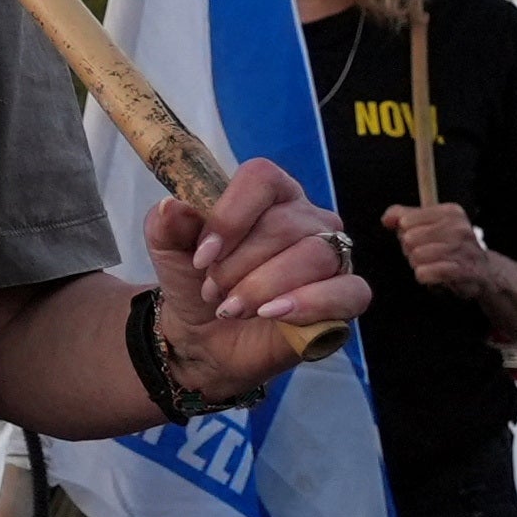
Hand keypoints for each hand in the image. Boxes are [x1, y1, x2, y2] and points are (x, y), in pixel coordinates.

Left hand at [143, 157, 368, 397]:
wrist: (206, 338)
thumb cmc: (196, 282)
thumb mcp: (169, 252)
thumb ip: (166, 224)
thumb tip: (173, 205)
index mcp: (269, 194)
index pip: (262, 178)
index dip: (230, 216)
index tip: (202, 256)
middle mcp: (307, 218)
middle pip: (284, 224)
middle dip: (238, 264)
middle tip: (213, 291)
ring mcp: (332, 255)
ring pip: (314, 256)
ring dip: (263, 287)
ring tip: (232, 308)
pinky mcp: (347, 295)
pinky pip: (350, 291)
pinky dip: (310, 304)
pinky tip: (273, 314)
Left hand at [379, 202, 492, 299]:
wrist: (481, 271)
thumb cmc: (447, 245)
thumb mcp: (426, 224)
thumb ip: (402, 215)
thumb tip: (387, 219)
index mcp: (451, 212)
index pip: (406, 221)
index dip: (405, 232)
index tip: (418, 237)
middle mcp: (460, 228)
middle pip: (410, 239)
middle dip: (410, 250)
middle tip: (425, 253)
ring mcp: (464, 250)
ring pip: (417, 256)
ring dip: (417, 264)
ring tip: (429, 264)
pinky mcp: (464, 272)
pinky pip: (426, 272)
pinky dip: (423, 275)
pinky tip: (429, 274)